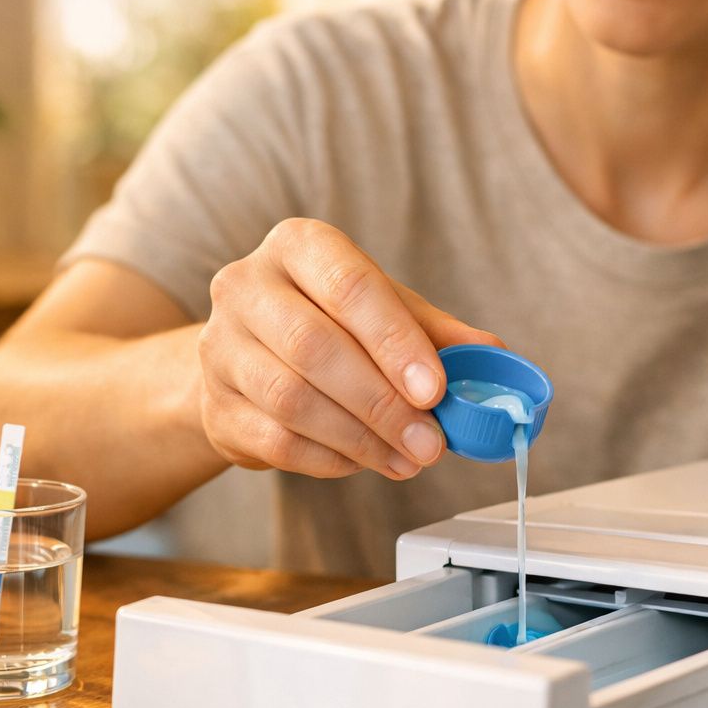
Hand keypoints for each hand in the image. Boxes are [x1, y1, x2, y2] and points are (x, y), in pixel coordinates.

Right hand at [197, 217, 503, 479]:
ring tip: (408, 458)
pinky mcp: (213, 406)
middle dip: (382, 402)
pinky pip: (276, 441)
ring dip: (361, 439)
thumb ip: (435, 331)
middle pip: (315, 347)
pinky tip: (365, 461)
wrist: (245, 359)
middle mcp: (246, 287)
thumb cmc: (328, 323)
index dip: (395, 341)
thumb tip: (494, 356)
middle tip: (431, 441)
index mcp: (297, 246)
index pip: (348, 286)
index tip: (435, 389)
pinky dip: (330, 459)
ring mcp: (220, 348)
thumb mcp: (384, 309)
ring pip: (292, 400)